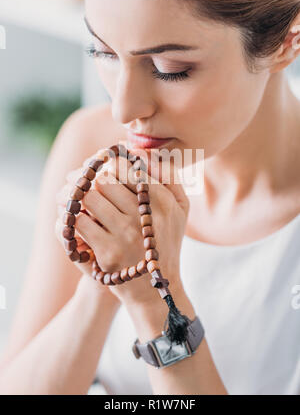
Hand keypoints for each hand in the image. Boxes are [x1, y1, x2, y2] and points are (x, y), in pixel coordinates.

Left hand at [57, 142, 189, 307]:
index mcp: (165, 200)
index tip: (101, 162)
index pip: (129, 166)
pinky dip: (70, 214)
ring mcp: (126, 234)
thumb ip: (169, 175)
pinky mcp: (108, 252)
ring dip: (75, 192)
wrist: (156, 290)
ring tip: (70, 192)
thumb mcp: (181, 209)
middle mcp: (146, 215)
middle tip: (78, 176)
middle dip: (88, 175)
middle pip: (105, 178)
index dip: (110, 160)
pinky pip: (79, 221)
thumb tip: (140, 149)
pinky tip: (70, 215)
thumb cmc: (166, 242)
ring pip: (89, 196)